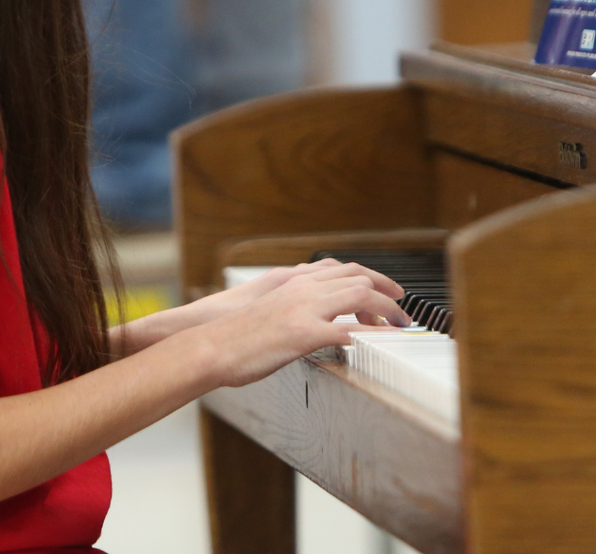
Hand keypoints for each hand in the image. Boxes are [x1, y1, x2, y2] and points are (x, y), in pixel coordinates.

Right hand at [199, 264, 409, 387]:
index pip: (342, 268)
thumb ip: (293, 307)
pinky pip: (348, 331)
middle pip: (357, 277)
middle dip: (387, 292)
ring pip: (359, 296)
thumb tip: (313, 320)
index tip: (388, 291)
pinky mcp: (303, 333)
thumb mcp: (267, 310)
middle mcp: (301, 288)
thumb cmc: (234, 334)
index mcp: (292, 281)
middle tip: (402, 311)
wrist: (210, 345)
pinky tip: (382, 344)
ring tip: (399, 326)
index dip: (372, 277)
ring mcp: (303, 309)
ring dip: (385, 310)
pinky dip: (370, 335)